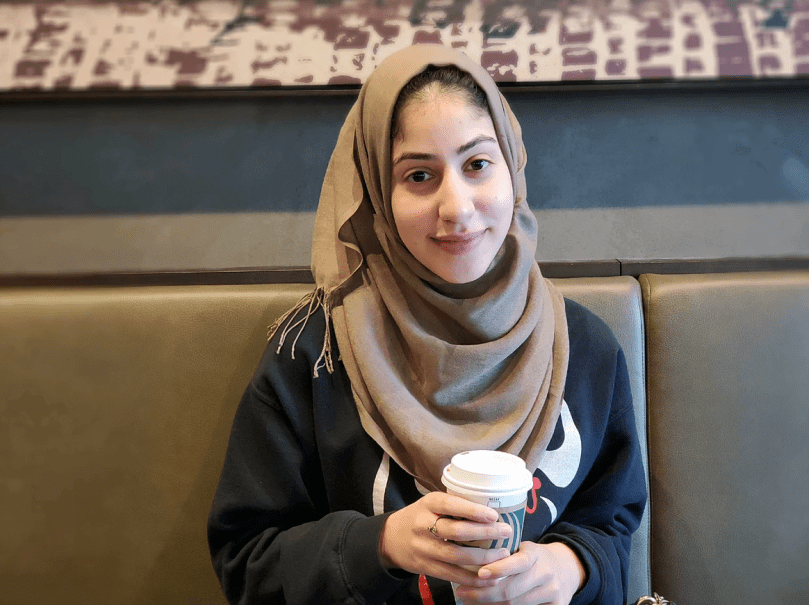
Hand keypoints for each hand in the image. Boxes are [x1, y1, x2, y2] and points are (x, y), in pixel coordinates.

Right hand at [379, 492, 512, 586]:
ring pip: (455, 555)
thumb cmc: (421, 516)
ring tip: (502, 554)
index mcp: (428, 504)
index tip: (494, 515)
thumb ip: (455, 505)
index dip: (473, 511)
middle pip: (456, 531)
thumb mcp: (432, 503)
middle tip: (506, 532)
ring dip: (482, 558)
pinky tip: (489, 578)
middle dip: (485, 533)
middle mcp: (423, 525)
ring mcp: (423, 548)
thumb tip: (492, 509)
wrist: (390, 538)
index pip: (451, 505)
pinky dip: (471, 578)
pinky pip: (451, 574)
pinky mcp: (425, 566)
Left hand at [454, 541, 584, 604]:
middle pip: (512, 590)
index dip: (499, 569)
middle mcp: (546, 573)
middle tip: (462, 591)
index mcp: (536, 554)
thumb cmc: (534, 558)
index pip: (519, 562)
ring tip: (470, 599)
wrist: (565, 568)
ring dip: (489, 604)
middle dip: (483, 593)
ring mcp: (552, 592)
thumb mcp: (524, 548)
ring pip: (515, 604)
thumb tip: (471, 560)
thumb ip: (505, 554)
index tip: (480, 573)